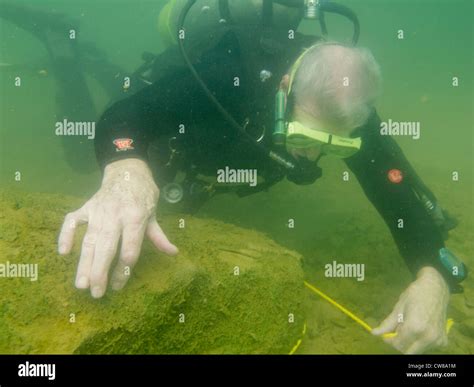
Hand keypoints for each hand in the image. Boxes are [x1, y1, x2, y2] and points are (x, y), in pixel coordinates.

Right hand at [58, 158, 177, 297]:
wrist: (127, 170)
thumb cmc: (143, 195)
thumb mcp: (154, 214)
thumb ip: (159, 236)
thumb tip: (173, 252)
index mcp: (136, 217)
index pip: (130, 248)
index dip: (124, 270)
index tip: (119, 286)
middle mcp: (115, 215)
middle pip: (107, 247)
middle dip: (101, 271)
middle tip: (96, 293)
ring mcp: (98, 210)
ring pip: (89, 239)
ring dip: (84, 262)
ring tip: (81, 284)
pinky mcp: (85, 207)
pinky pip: (72, 221)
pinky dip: (65, 234)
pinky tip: (63, 252)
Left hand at [372, 266, 449, 353]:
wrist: (436, 288)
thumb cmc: (415, 294)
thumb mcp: (398, 308)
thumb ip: (387, 324)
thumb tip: (374, 333)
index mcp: (415, 328)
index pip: (397, 344)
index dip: (389, 340)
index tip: (386, 334)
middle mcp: (428, 337)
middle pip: (407, 352)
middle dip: (399, 344)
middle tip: (397, 331)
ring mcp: (437, 340)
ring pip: (416, 351)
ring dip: (409, 343)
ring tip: (409, 327)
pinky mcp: (443, 341)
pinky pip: (426, 348)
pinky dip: (420, 342)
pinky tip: (420, 329)